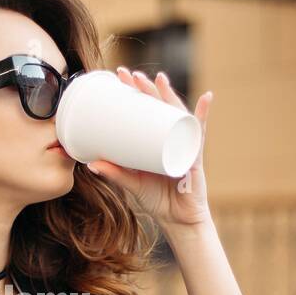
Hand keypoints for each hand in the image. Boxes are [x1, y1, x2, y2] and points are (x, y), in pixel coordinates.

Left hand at [86, 67, 213, 233]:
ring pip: (177, 114)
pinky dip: (203, 116)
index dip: (134, 93)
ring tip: (160, 79)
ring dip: (169, 95)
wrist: (179, 220)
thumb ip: (115, 174)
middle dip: (146, 88)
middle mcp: (170, 138)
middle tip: (130, 74)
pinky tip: (206, 98)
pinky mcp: (194, 155)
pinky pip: (199, 133)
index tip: (119, 78)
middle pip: (159, 106)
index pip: (144, 111)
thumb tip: (89, 164)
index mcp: (155, 141)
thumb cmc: (158, 200)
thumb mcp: (133, 184)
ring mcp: (184, 144)